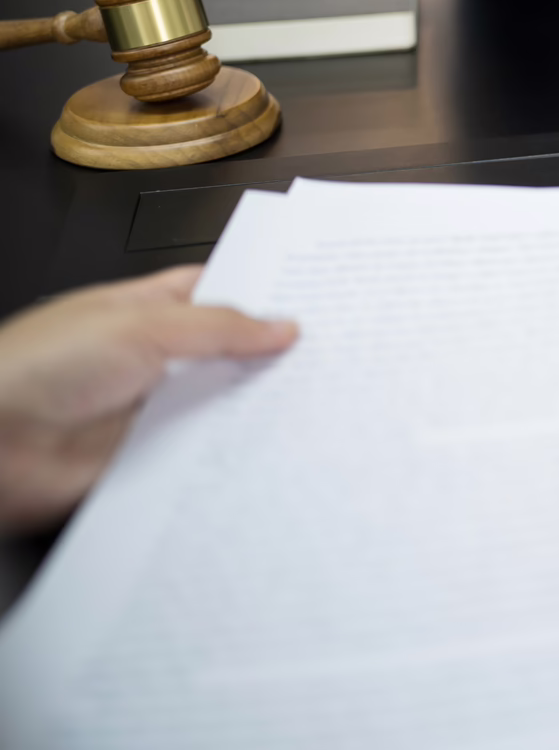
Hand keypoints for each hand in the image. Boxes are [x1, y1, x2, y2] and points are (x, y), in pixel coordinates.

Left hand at [0, 266, 297, 533]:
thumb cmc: (31, 369)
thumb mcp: (139, 326)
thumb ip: (217, 326)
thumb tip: (280, 325)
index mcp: (144, 311)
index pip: (218, 294)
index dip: (265, 295)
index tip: (316, 301)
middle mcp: (150, 361)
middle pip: (226, 356)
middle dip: (271, 358)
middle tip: (328, 357)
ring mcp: (149, 413)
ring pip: (220, 410)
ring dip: (254, 411)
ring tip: (312, 405)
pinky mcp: (147, 463)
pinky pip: (201, 460)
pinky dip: (231, 460)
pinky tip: (266, 454)